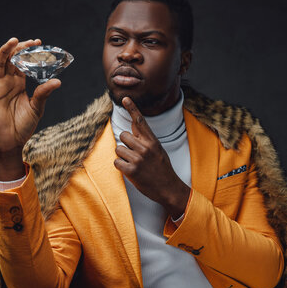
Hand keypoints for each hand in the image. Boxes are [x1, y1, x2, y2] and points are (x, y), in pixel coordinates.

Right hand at [0, 38, 60, 179]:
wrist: (11, 141)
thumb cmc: (23, 126)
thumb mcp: (37, 107)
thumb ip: (43, 93)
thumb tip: (57, 81)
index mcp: (18, 83)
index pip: (23, 63)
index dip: (29, 53)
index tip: (39, 43)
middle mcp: (7, 82)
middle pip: (12, 60)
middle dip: (21, 49)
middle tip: (32, 42)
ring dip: (5, 51)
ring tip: (14, 41)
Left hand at [113, 97, 190, 218]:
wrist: (169, 188)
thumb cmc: (162, 168)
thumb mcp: (158, 149)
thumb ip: (145, 138)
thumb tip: (133, 123)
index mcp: (153, 141)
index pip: (140, 122)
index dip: (132, 109)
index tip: (125, 99)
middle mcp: (145, 148)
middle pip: (123, 135)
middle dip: (125, 144)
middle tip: (134, 154)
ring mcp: (138, 159)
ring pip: (118, 149)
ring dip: (123, 156)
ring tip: (134, 163)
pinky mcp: (131, 171)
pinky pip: (117, 162)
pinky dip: (121, 167)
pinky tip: (131, 171)